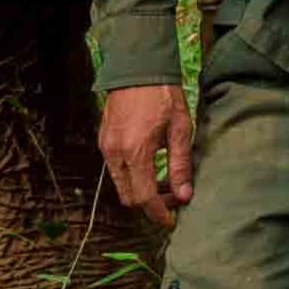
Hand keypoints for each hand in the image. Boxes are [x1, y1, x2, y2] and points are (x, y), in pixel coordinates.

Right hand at [99, 80, 195, 219]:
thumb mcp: (181, 129)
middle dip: (150, 204)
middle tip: (172, 195)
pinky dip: (131, 176)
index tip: (172, 220)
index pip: (144, 198)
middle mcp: (116, 153)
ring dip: (140, 190)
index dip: (159, 214)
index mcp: (136, 152)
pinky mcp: (104, 140)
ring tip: (163, 179)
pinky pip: (115, 169)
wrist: (138, 67)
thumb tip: (184, 195)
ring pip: (121, 185)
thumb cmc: (164, 96)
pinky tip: (150, 164)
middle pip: (129, 197)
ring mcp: (106, 146)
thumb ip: (181, 165)